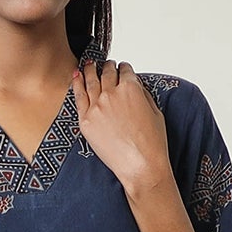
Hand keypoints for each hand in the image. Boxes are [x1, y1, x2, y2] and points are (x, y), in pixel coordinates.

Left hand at [72, 58, 169, 194]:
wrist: (140, 166)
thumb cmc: (151, 144)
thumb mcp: (155, 111)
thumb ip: (143, 94)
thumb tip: (135, 86)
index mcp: (131, 88)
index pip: (125, 71)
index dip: (124, 68)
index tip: (123, 68)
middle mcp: (112, 94)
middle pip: (107, 73)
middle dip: (109, 67)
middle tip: (107, 65)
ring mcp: (96, 107)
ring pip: (91, 80)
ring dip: (91, 70)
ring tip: (89, 65)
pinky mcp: (86, 121)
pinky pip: (78, 96)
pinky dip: (77, 83)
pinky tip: (76, 75)